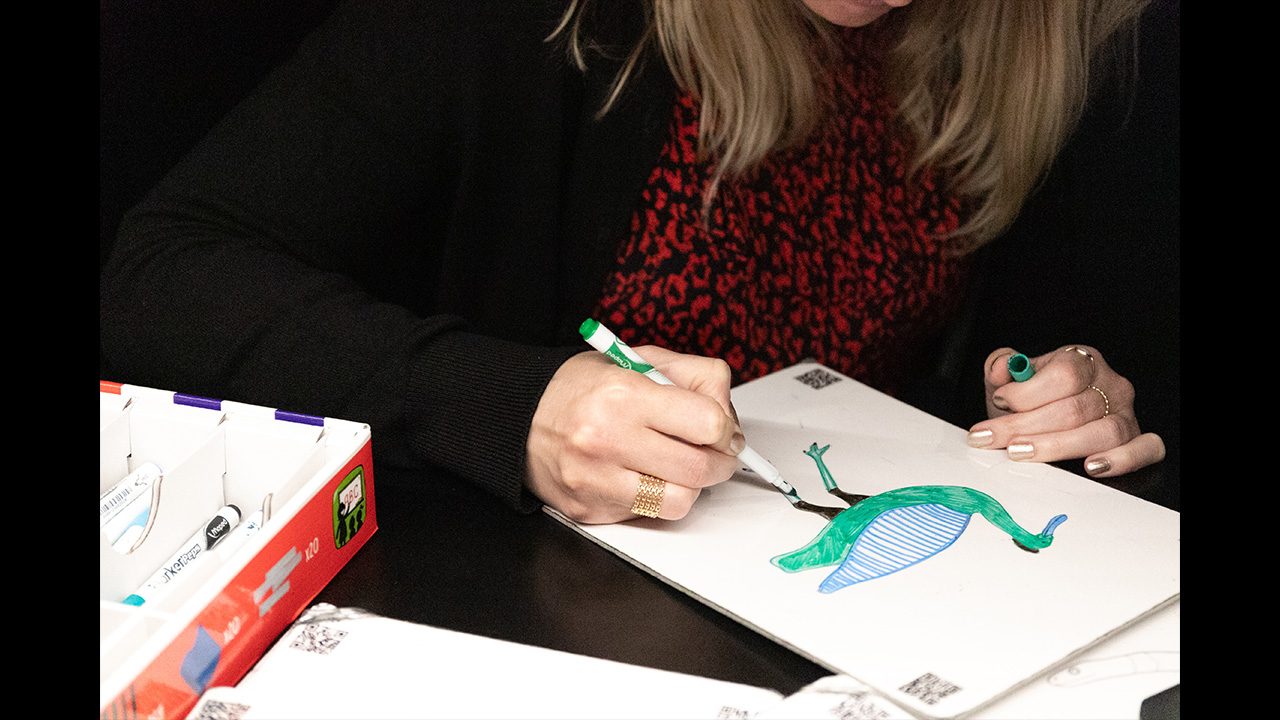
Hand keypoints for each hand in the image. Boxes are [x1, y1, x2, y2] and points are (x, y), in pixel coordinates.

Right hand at [525, 347, 743, 522]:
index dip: (726, 429)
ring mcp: (597, 480)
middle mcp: (608, 439)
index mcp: (623, 395)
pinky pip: (648, 514)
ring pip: (680, 502)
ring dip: (690, 486)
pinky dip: (656, 498)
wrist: (520, 418)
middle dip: (720, 462)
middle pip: (699, 468)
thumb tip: (728, 419)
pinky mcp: (590, 509)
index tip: (724, 431)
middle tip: (717, 454)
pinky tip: (643, 476)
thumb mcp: (637, 360)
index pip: (707, 422)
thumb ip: (692, 377)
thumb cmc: (580, 389)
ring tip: (678, 466)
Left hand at [966, 345, 1164, 476]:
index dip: (1027, 391)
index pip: (1064, 374)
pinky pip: (1146, 449)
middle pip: (1074, 409)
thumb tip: (1001, 368)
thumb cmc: (1028, 401)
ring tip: (1021, 452)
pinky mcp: (1137, 439)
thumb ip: (1000, 367)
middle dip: (1025, 426)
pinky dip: (1122, 460)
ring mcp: (1126, 414)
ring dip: (1056, 447)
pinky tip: (1091, 467)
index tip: (999, 401)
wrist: (1040, 419)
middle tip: (993, 438)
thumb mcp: (1009, 380)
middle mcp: (1110, 385)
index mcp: (1082, 361)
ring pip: (1102, 433)